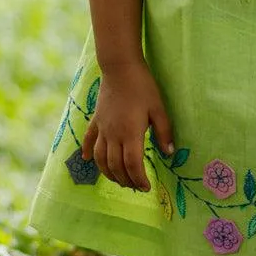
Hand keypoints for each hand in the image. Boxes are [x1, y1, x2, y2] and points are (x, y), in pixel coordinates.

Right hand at [81, 60, 174, 190]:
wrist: (120, 68)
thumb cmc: (143, 86)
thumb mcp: (159, 109)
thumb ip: (164, 132)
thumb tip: (169, 153)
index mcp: (130, 134)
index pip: (133, 165)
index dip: (139, 179)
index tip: (146, 187)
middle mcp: (113, 135)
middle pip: (116, 166)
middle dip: (126, 180)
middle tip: (135, 187)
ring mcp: (102, 128)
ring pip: (100, 158)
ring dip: (108, 173)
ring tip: (118, 180)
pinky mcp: (95, 120)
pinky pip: (88, 140)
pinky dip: (87, 152)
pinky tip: (86, 160)